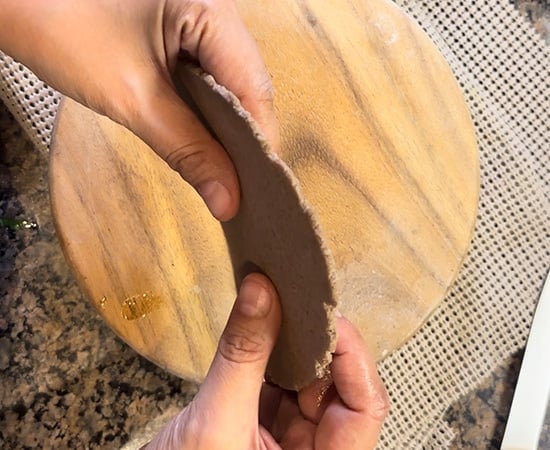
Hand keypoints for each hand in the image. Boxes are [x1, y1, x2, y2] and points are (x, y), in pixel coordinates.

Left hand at [0, 0, 277, 220]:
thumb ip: (188, 150)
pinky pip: (204, 77)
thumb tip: (227, 201)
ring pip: (226, 84)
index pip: (255, 85)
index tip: (257, 189)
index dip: (259, 142)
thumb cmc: (62, 30)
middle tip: (240, 189)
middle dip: (243, 139)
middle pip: (245, 85)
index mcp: (213, 8)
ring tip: (224, 174)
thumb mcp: (133, 97)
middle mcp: (214, 10)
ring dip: (223, 129)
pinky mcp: (178, 33)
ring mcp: (196, 19)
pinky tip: (202, 142)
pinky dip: (204, 112)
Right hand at [145, 273, 388, 448]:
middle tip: (299, 300)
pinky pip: (283, 390)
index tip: (323, 313)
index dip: (351, 356)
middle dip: (320, 346)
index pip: (364, 408)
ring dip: (297, 350)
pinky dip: (273, 360)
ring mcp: (293, 446)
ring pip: (310, 387)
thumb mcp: (214, 423)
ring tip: (283, 308)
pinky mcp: (269, 435)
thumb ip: (243, 356)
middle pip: (340, 392)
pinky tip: (265, 332)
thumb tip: (260, 290)